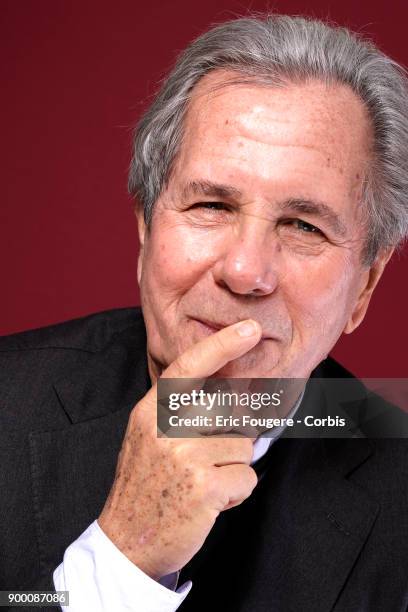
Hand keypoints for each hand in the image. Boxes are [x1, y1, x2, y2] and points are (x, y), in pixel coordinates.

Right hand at [98, 319, 261, 579]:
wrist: (126, 541)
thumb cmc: (145, 484)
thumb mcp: (148, 436)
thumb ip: (178, 410)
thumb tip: (229, 391)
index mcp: (150, 411)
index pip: (189, 367)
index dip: (222, 345)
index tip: (249, 330)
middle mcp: (165, 428)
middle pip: (229, 411)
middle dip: (231, 435)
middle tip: (208, 459)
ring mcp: (184, 456)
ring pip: (243, 444)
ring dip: (233, 466)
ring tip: (204, 481)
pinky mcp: (203, 487)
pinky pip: (246, 477)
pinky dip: (237, 492)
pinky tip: (210, 500)